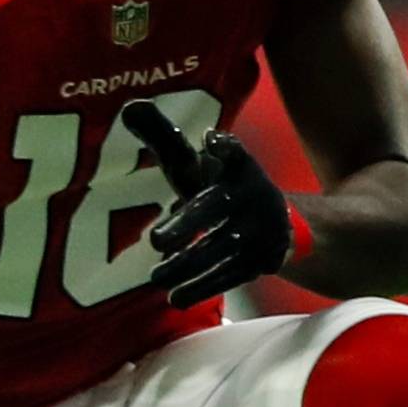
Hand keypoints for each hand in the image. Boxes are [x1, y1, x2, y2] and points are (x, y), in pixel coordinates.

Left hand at [124, 103, 295, 306]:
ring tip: (156, 278)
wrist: (276, 224)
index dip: (223, 146)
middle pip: (214, 208)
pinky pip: (231, 276)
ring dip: (187, 266)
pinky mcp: (263, 261)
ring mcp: (261, 231)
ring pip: (220, 249)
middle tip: (154, 241)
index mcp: (236, 166)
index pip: (232, 151)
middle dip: (185, 225)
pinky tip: (176, 298)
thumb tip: (131, 108)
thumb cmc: (217, 188)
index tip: (210, 140)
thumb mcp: (195, 164)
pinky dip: (203, 287)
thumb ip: (165, 139)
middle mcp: (251, 195)